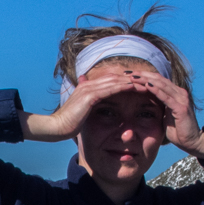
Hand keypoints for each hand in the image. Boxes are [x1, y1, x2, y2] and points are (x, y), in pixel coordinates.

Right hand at [20, 70, 137, 141]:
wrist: (56, 127)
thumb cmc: (68, 124)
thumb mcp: (81, 112)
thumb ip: (89, 107)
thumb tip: (95, 108)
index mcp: (87, 87)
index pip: (110, 79)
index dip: (125, 80)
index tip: (139, 83)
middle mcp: (88, 84)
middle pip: (115, 77)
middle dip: (132, 77)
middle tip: (147, 79)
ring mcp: (89, 88)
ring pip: (115, 80)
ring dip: (131, 80)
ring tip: (146, 82)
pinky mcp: (90, 96)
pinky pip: (111, 88)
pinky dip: (124, 86)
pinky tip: (135, 87)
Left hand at [125, 71, 203, 160]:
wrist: (191, 142)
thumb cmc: (178, 130)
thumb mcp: (165, 115)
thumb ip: (160, 105)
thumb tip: (146, 101)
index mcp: (175, 93)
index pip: (158, 80)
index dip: (144, 75)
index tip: (129, 74)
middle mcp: (179, 93)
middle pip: (159, 79)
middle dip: (142, 75)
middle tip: (127, 72)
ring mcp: (181, 99)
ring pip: (162, 85)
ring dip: (146, 80)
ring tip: (133, 77)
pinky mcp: (181, 108)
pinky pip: (166, 97)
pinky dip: (156, 90)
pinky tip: (146, 85)